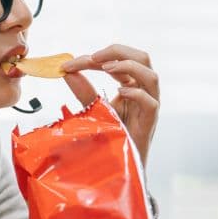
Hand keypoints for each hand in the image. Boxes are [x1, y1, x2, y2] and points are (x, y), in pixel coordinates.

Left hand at [61, 44, 160, 166]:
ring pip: (151, 76)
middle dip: (117, 51)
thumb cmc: (112, 137)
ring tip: (106, 69)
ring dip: (128, 67)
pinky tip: (119, 93)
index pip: (119, 60)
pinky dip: (136, 94)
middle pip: (142, 58)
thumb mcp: (94, 109)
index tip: (69, 64)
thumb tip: (66, 71)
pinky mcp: (149, 123)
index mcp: (131, 84)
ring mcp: (149, 106)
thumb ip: (84, 91)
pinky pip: (150, 103)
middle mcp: (143, 91)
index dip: (94, 58)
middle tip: (92, 58)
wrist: (121, 166)